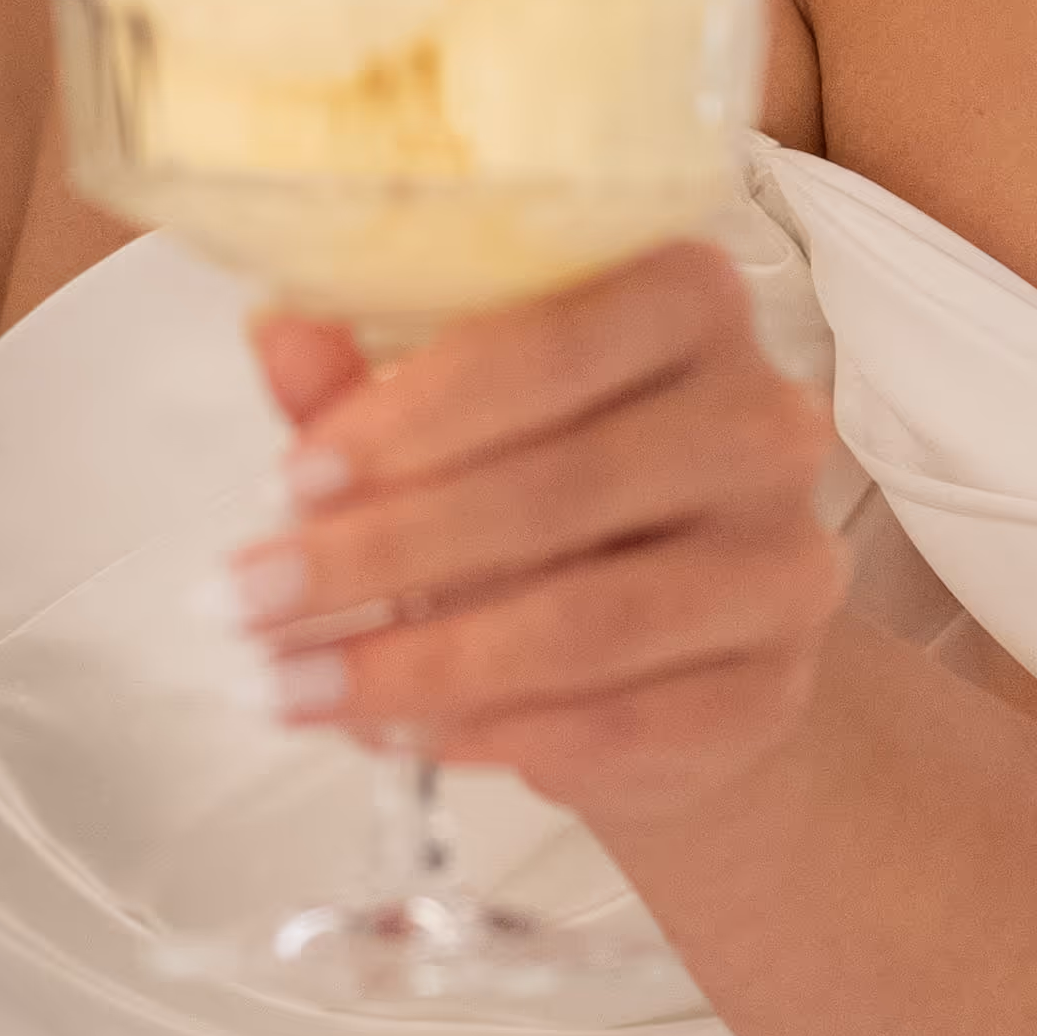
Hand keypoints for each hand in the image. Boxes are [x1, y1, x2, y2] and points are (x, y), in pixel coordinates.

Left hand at [231, 243, 851, 844]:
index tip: (291, 482)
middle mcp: (765, 421)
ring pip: (587, 620)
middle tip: (251, 604)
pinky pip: (624, 721)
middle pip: (563, 486)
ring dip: (418, 663)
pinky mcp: (775, 687)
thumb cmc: (552, 498)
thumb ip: (372, 380)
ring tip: (294, 686)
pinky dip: (493, 733)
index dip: (415, 414)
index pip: (554, 338)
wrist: (674, 644)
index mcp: (688, 302)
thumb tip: (278, 331)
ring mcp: (784, 561)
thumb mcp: (453, 422)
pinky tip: (396, 733)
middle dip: (382, 555)